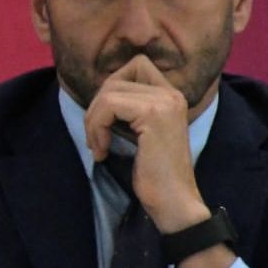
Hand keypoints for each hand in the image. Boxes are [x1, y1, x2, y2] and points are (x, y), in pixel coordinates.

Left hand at [83, 55, 209, 232]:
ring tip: (98, 146)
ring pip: (108, 92)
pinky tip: (103, 152)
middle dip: (97, 106)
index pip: (135, 66)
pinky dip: (96, 128)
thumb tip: (98, 95)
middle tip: (96, 137)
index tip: (106, 120)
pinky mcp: (153, 114)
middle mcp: (171, 93)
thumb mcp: (138, 133)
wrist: (174, 201)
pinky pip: (108, 106)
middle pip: (116, 78)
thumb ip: (127, 110)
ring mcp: (164, 102)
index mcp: (171, 96)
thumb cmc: (153, 174)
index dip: (111, 89)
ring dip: (93, 120)